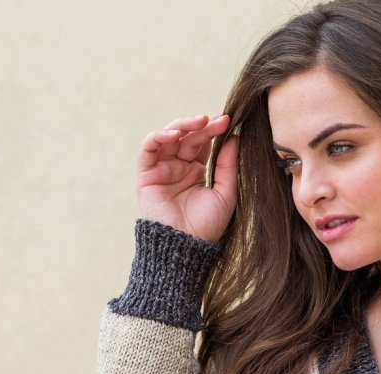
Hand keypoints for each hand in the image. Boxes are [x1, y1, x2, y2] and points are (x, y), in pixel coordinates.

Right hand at [135, 113, 238, 243]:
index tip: (228, 121)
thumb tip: (234, 137)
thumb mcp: (225, 193)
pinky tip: (176, 135)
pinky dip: (160, 136)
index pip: (203, 143)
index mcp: (195, 172)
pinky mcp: (146, 174)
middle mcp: (178, 167)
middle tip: (217, 119)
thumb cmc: (207, 226)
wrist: (186, 246)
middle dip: (202, 126)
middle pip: (188, 137)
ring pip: (169, 137)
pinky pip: (149, 148)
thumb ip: (228, 166)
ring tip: (199, 122)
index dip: (214, 131)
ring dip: (183, 125)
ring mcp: (161, 169)